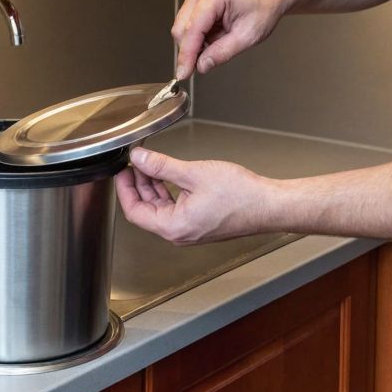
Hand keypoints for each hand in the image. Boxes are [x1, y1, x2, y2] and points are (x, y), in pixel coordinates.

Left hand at [115, 148, 278, 244]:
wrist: (269, 205)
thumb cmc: (241, 195)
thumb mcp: (193, 173)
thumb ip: (162, 166)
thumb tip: (139, 158)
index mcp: (173, 226)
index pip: (134, 211)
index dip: (125, 189)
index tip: (122, 170)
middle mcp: (179, 233)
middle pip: (146, 210)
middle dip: (138, 184)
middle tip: (135, 163)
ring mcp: (190, 230)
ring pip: (160, 208)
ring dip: (152, 186)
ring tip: (150, 164)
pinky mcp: (200, 223)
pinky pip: (175, 209)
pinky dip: (167, 192)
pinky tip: (168, 175)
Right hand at [172, 0, 293, 79]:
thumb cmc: (264, 6)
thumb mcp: (247, 36)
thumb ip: (222, 53)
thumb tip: (202, 65)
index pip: (191, 31)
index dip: (186, 56)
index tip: (184, 73)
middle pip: (181, 30)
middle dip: (191, 50)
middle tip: (209, 60)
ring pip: (182, 29)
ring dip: (196, 43)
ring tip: (220, 40)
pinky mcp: (196, 0)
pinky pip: (188, 25)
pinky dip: (199, 37)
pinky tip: (215, 34)